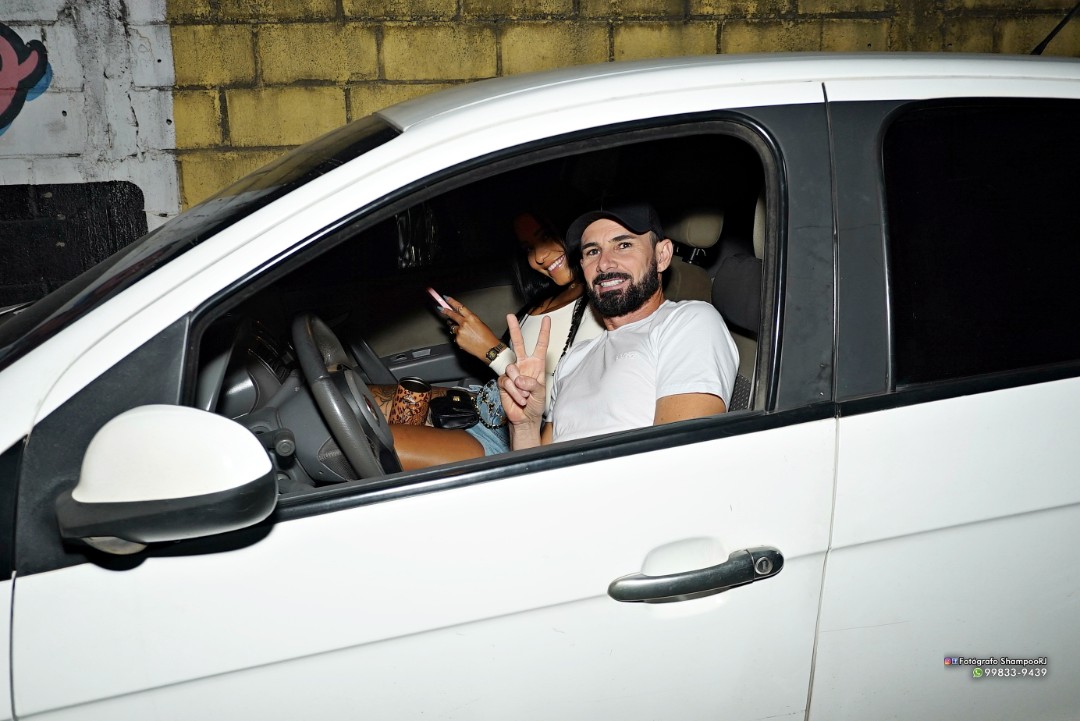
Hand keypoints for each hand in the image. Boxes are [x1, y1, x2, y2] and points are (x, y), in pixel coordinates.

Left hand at [441, 297, 501, 361]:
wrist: (488, 349)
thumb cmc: (487, 337)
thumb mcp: (480, 324)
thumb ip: (470, 320)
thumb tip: (463, 319)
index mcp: (471, 318)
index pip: (459, 307)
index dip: (452, 302)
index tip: (446, 298)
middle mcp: (464, 323)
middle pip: (452, 315)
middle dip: (445, 311)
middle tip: (441, 309)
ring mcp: (460, 332)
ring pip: (453, 328)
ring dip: (455, 328)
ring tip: (464, 333)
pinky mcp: (458, 339)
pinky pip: (455, 337)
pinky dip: (459, 338)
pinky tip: (466, 340)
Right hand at [499, 314, 549, 435]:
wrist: (524, 418)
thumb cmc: (536, 405)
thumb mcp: (541, 393)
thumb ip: (532, 383)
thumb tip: (519, 378)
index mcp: (536, 365)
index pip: (541, 346)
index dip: (544, 332)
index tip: (546, 319)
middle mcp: (524, 366)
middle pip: (518, 344)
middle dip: (514, 330)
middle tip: (510, 317)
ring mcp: (513, 373)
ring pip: (512, 369)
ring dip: (519, 386)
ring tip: (524, 396)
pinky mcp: (503, 382)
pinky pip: (506, 382)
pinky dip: (513, 392)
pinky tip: (517, 398)